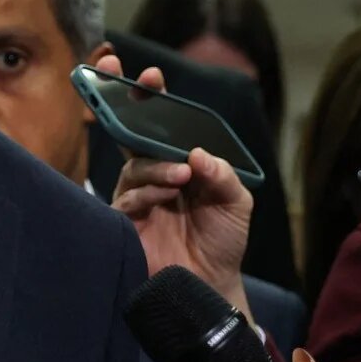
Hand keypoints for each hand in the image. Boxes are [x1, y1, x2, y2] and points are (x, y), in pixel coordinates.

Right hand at [98, 53, 253, 316]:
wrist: (212, 284)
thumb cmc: (222, 241)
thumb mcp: (236, 202)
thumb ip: (223, 175)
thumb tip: (197, 154)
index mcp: (177, 163)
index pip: (160, 126)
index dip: (151, 99)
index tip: (152, 77)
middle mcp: (151, 175)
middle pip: (131, 134)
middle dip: (126, 105)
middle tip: (138, 85)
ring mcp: (136, 197)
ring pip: (134, 167)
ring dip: (156, 167)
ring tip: (181, 177)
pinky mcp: (124, 222)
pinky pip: (126, 198)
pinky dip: (146, 192)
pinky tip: (165, 195)